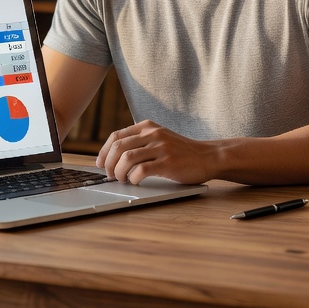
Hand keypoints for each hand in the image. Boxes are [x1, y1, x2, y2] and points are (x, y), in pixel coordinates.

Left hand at [96, 120, 220, 184]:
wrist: (208, 156)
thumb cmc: (181, 151)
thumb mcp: (159, 138)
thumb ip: (141, 141)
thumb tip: (113, 156)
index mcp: (147, 126)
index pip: (116, 136)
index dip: (104, 152)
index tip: (100, 164)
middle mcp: (153, 133)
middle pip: (118, 147)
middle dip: (108, 164)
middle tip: (110, 175)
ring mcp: (161, 147)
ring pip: (127, 158)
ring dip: (119, 172)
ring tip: (121, 180)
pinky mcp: (168, 162)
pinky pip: (142, 170)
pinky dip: (133, 178)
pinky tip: (135, 182)